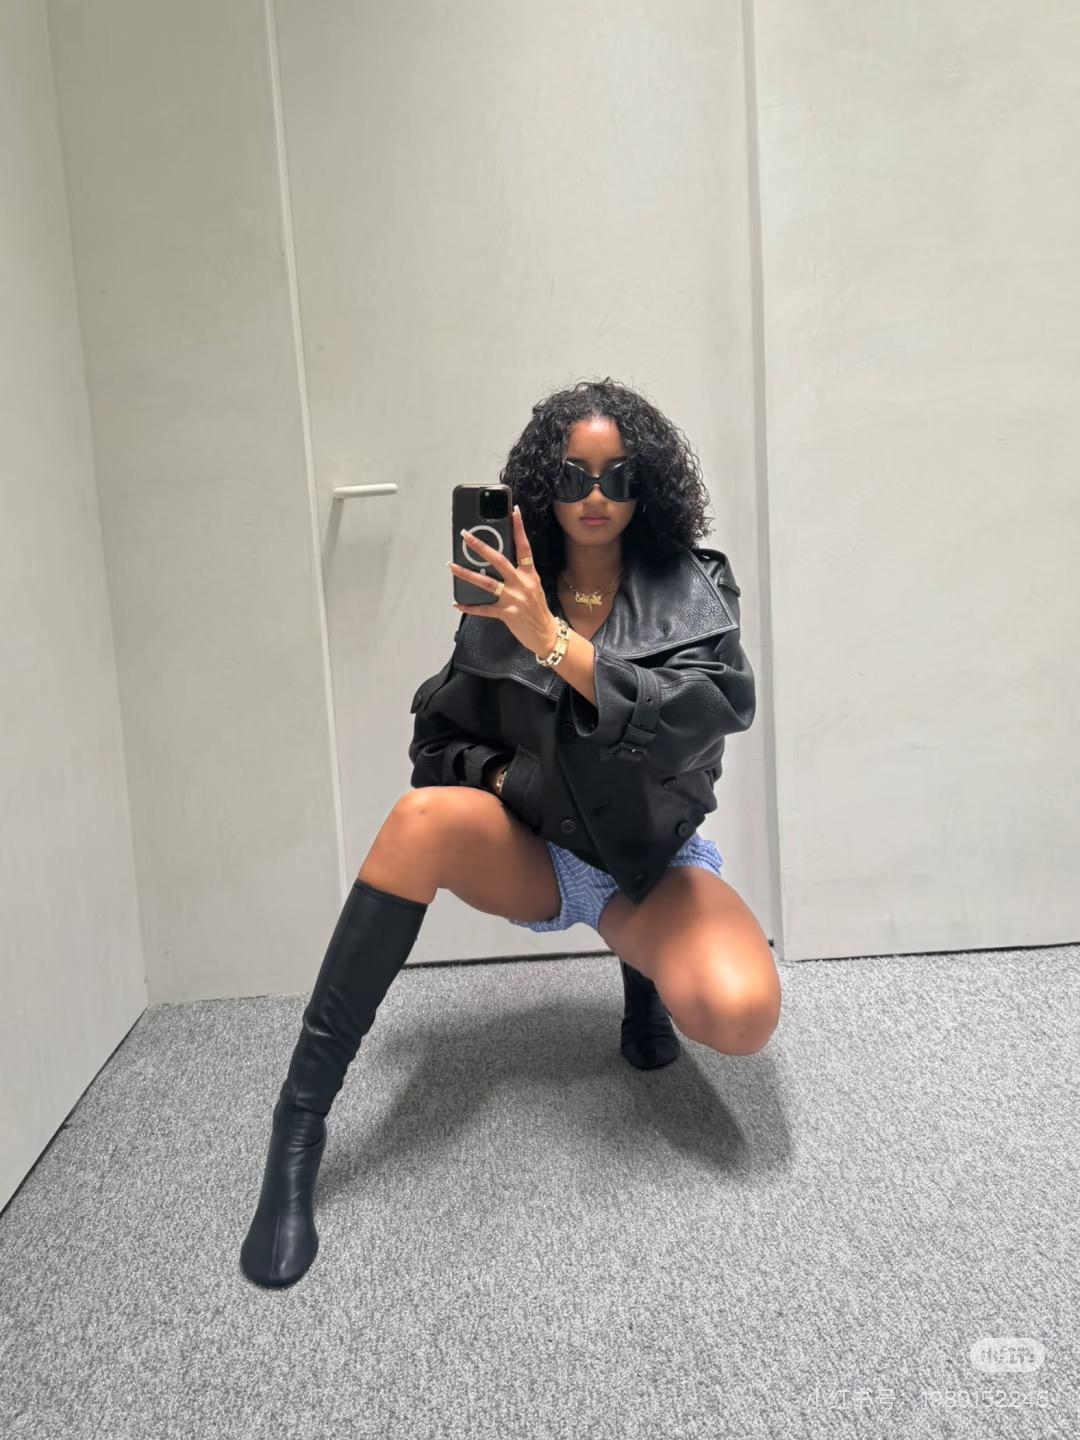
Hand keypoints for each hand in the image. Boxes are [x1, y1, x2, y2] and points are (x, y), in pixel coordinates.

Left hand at [450, 505, 557, 655]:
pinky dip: (470, 606)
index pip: (524, 547)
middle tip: (466, 536)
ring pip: (486, 583)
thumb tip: (497, 561)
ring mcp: (513, 599)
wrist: (546, 634)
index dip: (519, 528)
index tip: (513, 511)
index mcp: (530, 574)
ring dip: (467, 574)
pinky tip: (457, 603)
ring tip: (452, 566)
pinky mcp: (506, 614)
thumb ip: (518, 574)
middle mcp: (521, 584)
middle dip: (480, 547)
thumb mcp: (533, 586)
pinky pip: (484, 609)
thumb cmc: (537, 609)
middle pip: (499, 561)